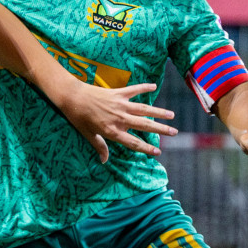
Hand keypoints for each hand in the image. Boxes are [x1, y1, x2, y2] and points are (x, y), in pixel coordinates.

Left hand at [47, 81, 176, 163]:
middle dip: (160, 129)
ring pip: (144, 109)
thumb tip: (104, 161)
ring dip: (159, 112)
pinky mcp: (118, 93)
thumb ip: (100, 147)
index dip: (146, 148)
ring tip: (172, 115)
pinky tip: (154, 86)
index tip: (157, 152)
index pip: (133, 142)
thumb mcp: (88, 135)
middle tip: (174, 132)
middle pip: (145, 125)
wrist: (72, 98)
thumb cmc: (78, 118)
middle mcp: (120, 118)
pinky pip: (134, 90)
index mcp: (113, 131)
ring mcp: (120, 105)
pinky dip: (144, 87)